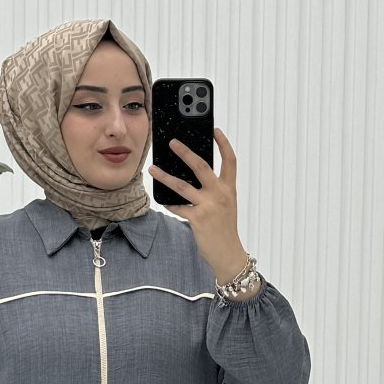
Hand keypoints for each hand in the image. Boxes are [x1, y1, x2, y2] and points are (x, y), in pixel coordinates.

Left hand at [148, 127, 246, 280]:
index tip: (215, 130)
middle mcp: (220, 194)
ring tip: (152, 169)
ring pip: (182, 186)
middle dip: (185, 152)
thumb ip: (214, 190)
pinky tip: (161, 200)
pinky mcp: (197, 219)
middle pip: (201, 166)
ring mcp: (208, 206)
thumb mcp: (226, 206)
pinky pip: (178, 207)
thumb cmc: (225, 230)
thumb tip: (192, 177)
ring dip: (164, 176)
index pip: (230, 160)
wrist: (228, 254)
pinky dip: (169, 204)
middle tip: (172, 142)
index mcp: (229, 189)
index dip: (223, 143)